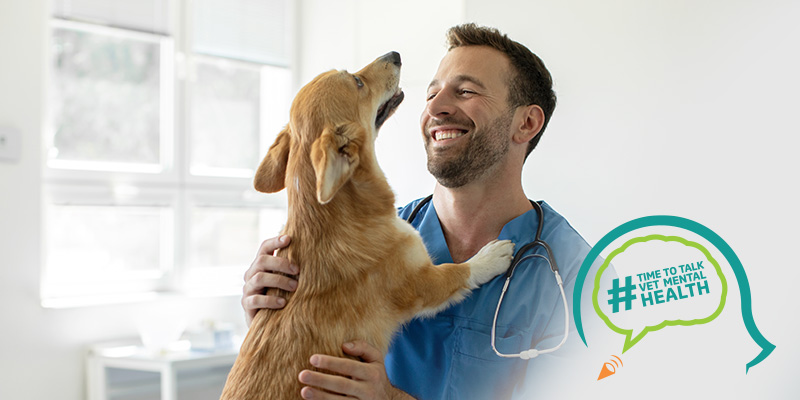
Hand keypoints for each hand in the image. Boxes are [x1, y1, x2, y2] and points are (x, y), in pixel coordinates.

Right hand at [242, 235, 298, 325]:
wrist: (269, 323)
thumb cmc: (281, 296)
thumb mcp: (286, 281)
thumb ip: (291, 270)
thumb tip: (314, 256)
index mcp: (260, 265)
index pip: (264, 248)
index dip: (275, 242)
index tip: (289, 238)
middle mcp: (251, 274)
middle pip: (262, 261)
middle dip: (281, 263)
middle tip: (298, 270)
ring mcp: (248, 289)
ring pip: (259, 278)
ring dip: (279, 281)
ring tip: (294, 287)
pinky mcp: (247, 304)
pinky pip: (256, 299)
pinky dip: (270, 300)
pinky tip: (283, 303)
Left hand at [298, 340, 412, 399]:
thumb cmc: (375, 375)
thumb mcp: (376, 359)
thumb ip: (363, 347)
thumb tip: (344, 345)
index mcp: (372, 374)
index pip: (349, 366)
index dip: (331, 363)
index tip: (312, 359)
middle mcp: (368, 390)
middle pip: (341, 385)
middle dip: (321, 380)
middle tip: (302, 375)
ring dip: (320, 397)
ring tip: (304, 391)